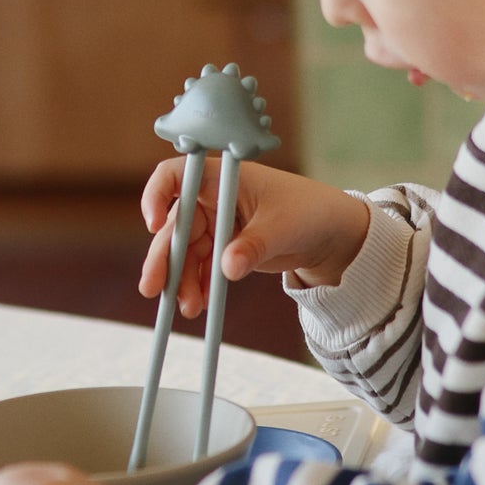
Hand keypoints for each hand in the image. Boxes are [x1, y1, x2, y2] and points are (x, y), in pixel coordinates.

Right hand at [139, 159, 370, 316]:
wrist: (331, 235)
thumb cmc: (310, 212)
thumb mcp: (282, 227)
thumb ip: (254, 246)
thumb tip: (227, 269)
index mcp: (223, 178)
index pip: (176, 176)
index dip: (157, 195)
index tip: (153, 225)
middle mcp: (213, 198)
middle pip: (175, 224)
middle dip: (163, 257)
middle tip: (153, 288)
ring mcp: (217, 225)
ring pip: (186, 252)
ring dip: (182, 280)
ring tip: (188, 308)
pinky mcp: (224, 247)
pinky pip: (202, 268)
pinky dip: (199, 286)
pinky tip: (200, 306)